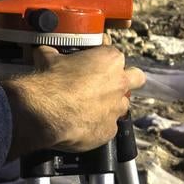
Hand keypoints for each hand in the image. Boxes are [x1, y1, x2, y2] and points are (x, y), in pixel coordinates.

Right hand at [0, 45, 145, 157]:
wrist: (46, 112)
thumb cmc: (51, 82)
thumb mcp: (49, 58)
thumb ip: (54, 54)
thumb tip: (46, 52)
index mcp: (110, 60)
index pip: (114, 55)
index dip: (102, 60)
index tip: (93, 64)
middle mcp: (120, 83)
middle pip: (136, 78)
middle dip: (126, 80)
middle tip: (109, 84)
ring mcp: (117, 108)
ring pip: (122, 106)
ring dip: (110, 106)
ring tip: (89, 108)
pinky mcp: (110, 130)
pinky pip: (108, 127)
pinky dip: (97, 126)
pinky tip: (82, 124)